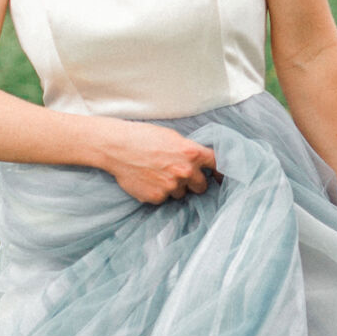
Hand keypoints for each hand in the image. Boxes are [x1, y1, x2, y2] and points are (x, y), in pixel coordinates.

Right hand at [102, 122, 218, 203]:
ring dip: (174, 187)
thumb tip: (199, 163)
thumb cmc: (143, 137)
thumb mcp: (172, 137)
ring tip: (158, 174)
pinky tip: (147, 180)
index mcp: (192, 153)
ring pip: (181, 193)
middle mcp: (185, 171)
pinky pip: (163, 198)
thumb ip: (188, 151)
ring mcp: (171, 186)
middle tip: (182, 175)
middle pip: (201, 185)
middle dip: (194, 182)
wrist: (117, 147)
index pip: (217, 164)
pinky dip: (158, 192)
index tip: (220, 177)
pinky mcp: (157, 197)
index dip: (219, 171)